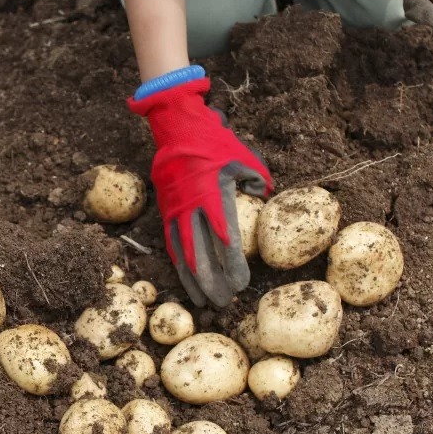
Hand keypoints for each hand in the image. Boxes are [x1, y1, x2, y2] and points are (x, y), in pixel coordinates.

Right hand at [128, 77, 271, 307]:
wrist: (176, 130)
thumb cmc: (214, 143)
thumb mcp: (242, 157)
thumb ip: (257, 179)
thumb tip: (266, 195)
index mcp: (213, 196)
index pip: (224, 240)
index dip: (232, 266)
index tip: (243, 284)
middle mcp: (191, 209)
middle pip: (201, 255)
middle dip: (212, 283)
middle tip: (225, 303)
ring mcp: (175, 212)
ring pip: (182, 255)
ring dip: (193, 281)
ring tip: (204, 303)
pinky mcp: (166, 212)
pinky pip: (172, 245)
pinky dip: (179, 266)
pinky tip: (187, 282)